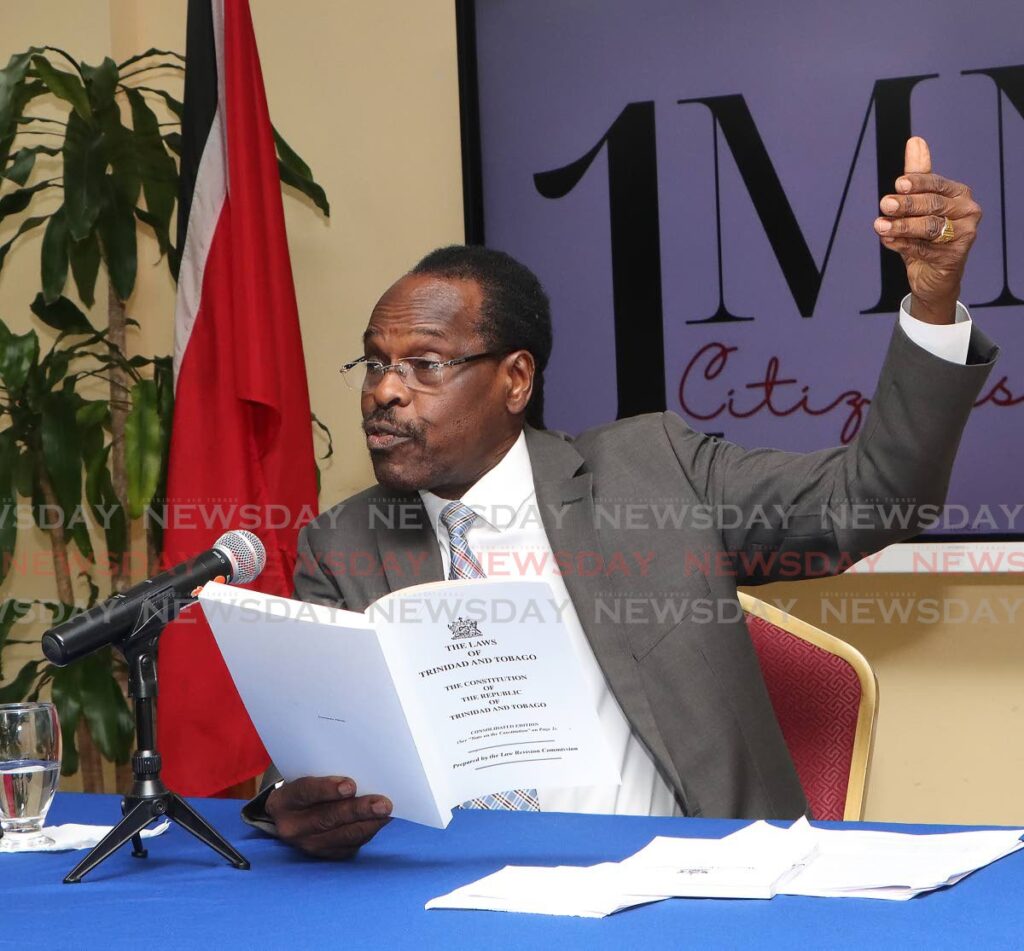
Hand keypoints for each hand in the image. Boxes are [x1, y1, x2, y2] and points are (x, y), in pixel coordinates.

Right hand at [266, 775, 392, 859]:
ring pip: (342, 835)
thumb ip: (326, 772)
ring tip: (387, 813)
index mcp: (283, 801)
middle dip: (358, 810)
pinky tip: (381, 820)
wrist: (292, 813)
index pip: (305, 793)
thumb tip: (362, 771)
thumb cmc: (306, 787)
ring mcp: (308, 844)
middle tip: (382, 804)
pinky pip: (351, 845)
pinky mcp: (326, 854)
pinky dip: (368, 831)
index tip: (351, 785)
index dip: (327, 789)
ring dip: (368, 823)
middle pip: (327, 818)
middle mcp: (292, 827)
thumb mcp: (306, 774)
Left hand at [873, 136, 981, 324]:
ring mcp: (964, 234)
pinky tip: (887, 241)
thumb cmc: (925, 236)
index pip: (936, 183)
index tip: (898, 184)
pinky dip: (903, 245)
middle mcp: (967, 211)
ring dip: (902, 226)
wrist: (932, 275)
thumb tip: (915, 141)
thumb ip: (917, 175)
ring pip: (929, 227)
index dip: (917, 183)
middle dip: (906, 204)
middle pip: (933, 205)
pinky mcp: (956, 256)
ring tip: (880, 226)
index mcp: (958, 193)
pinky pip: (925, 248)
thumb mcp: (918, 204)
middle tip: (885, 204)